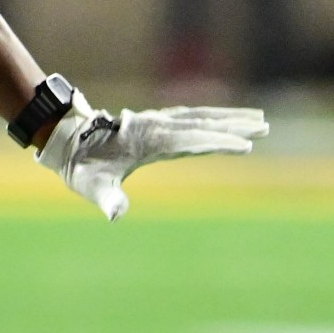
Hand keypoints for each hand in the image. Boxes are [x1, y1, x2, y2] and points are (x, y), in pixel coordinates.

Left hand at [38, 98, 266, 219]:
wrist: (68, 141)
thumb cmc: (82, 167)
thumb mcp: (91, 186)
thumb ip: (106, 199)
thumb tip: (115, 215)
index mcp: (149, 140)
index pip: (192, 140)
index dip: (218, 142)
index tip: (245, 145)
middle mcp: (157, 126)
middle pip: (203, 123)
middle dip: (234, 125)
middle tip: (265, 126)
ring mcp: (158, 121)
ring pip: (200, 116)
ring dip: (229, 117)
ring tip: (259, 119)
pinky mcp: (157, 123)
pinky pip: (192, 117)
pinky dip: (212, 117)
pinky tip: (226, 120)